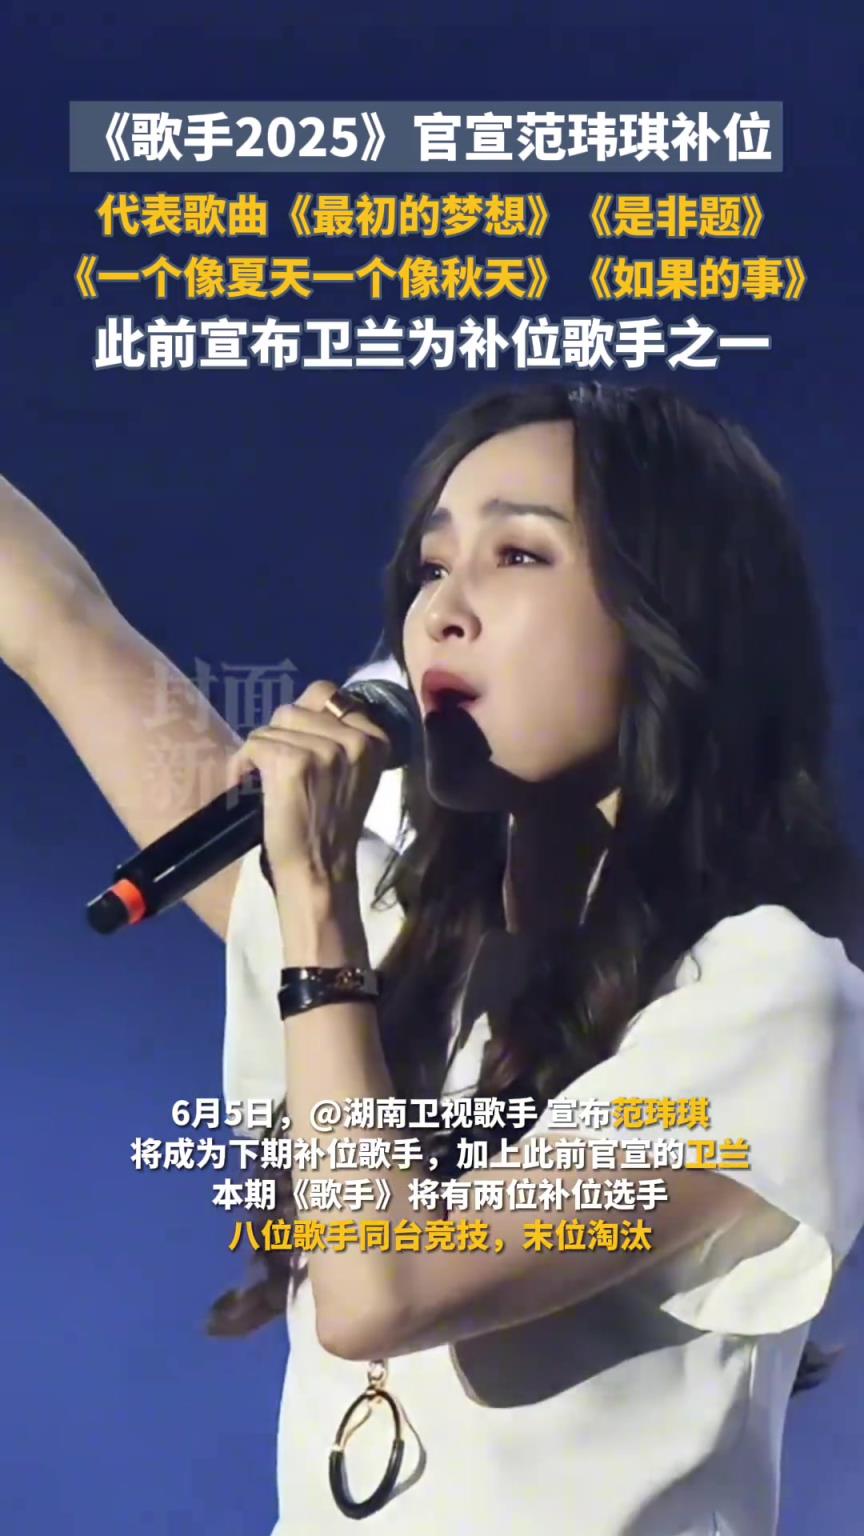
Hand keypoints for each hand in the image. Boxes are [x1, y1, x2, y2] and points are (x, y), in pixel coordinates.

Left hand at [225, 679, 390, 889]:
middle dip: (279, 734)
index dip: (302, 719)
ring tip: (261, 781)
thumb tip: (301, 710)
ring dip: (259, 750)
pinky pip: (254, 744)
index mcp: (376, 738)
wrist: (320, 869)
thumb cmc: (331, 826)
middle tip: (276, 766)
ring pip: (272, 725)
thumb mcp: (353, 773)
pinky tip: (245, 787)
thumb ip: (339, 739)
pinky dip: (240, 765)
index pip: (327, 694)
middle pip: (295, 707)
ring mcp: (325, 749)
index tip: (296, 747)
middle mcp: (356, 738)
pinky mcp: (292, 762)